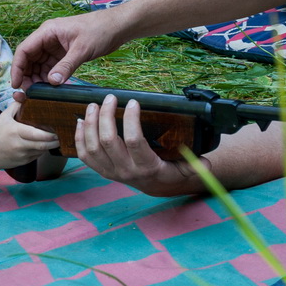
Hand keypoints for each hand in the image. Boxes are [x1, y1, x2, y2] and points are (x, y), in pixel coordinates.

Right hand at [0, 101, 59, 169]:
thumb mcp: (3, 117)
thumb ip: (16, 106)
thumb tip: (27, 96)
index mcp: (16, 132)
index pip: (37, 134)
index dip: (50, 134)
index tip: (58, 129)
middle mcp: (20, 145)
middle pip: (43, 144)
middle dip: (55, 141)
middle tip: (63, 134)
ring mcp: (23, 155)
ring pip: (42, 151)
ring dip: (50, 145)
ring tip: (58, 138)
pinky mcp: (24, 162)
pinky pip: (37, 156)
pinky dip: (43, 150)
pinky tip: (46, 144)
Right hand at [10, 12, 121, 89]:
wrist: (117, 27)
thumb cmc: (100, 30)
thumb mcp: (82, 49)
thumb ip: (66, 66)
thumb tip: (51, 83)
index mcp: (47, 31)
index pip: (24, 50)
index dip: (17, 68)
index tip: (16, 85)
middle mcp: (47, 39)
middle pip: (28, 59)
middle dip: (26, 77)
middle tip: (28, 95)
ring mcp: (55, 47)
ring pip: (38, 65)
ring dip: (37, 79)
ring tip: (39, 94)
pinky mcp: (63, 54)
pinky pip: (50, 68)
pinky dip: (49, 79)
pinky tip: (51, 89)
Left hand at [75, 94, 200, 196]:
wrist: (156, 187)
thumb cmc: (171, 171)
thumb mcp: (186, 170)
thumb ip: (197, 166)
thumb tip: (207, 164)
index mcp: (146, 167)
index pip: (134, 141)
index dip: (131, 120)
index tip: (134, 101)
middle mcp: (126, 171)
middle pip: (108, 141)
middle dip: (106, 116)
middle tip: (110, 98)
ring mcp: (111, 172)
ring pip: (92, 146)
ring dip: (91, 123)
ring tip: (94, 104)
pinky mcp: (101, 171)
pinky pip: (83, 155)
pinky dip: (78, 137)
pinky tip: (81, 121)